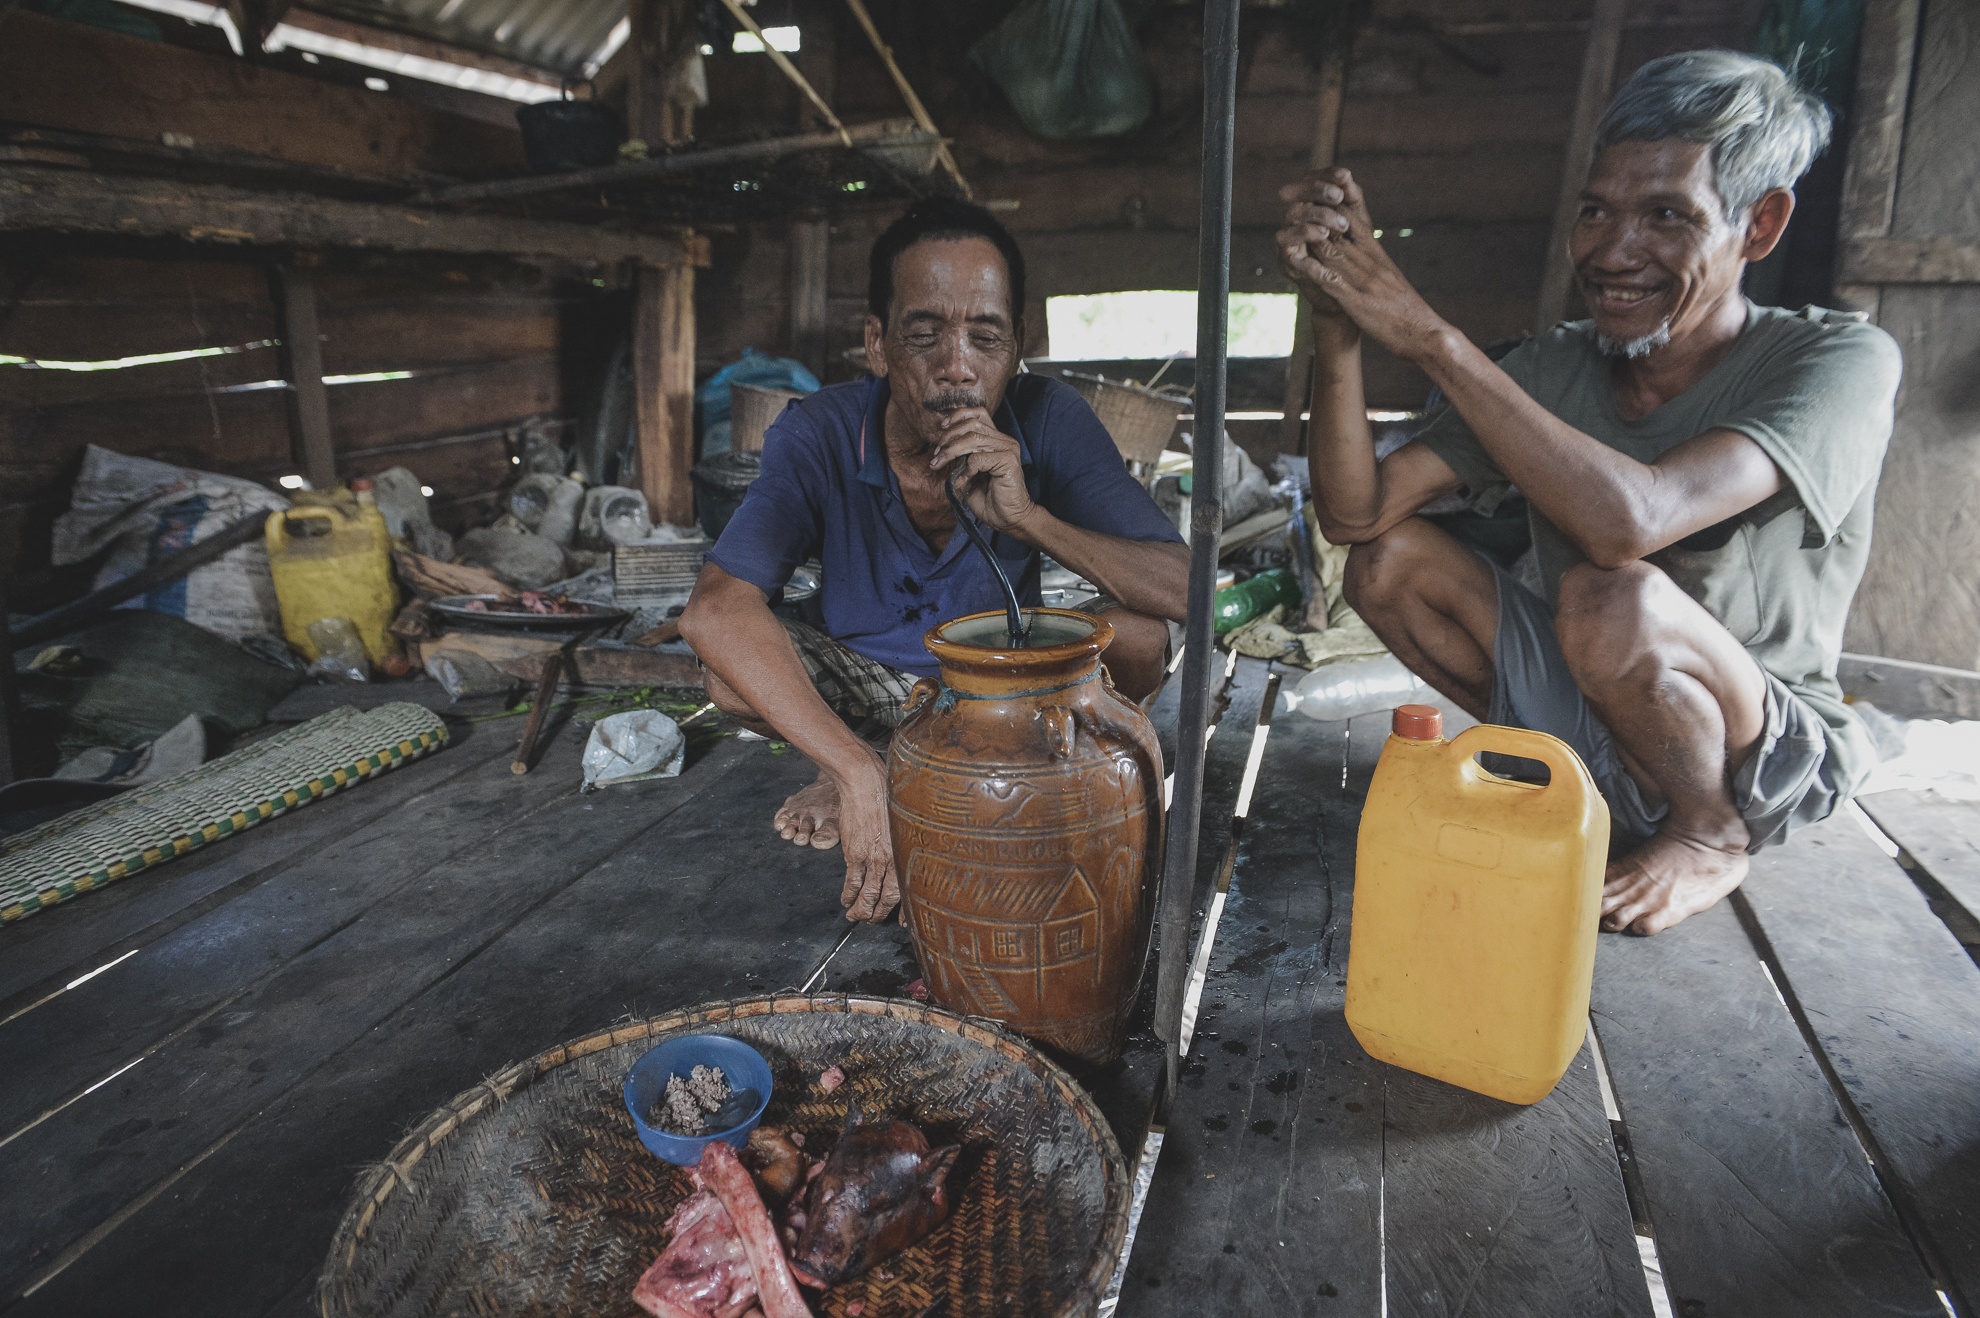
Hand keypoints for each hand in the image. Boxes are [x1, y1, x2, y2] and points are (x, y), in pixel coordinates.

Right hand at [835, 754, 900, 922]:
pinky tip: (846, 900)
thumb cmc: (888, 796)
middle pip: (886, 898)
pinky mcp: (854, 853)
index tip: (901, 921)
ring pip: (867, 894)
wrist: (866, 784)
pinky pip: (852, 881)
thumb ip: (905, 842)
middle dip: (878, 914)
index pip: (908, 889)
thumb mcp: (905, 822)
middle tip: (872, 921)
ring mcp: (872, 858)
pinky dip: (848, 894)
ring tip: (856, 917)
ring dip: (861, 910)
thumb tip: (905, 855)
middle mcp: (892, 859)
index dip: (904, 910)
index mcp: (907, 852)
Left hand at [929, 408, 1033, 534]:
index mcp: (997, 439)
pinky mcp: (1008, 461)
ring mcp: (1008, 449)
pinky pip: (978, 458)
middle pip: (972, 424)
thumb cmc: (989, 499)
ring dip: (951, 451)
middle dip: (948, 437)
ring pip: (972, 438)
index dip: (957, 416)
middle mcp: (1004, 440)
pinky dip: (965, 469)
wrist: (1008, 519)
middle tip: (937, 455)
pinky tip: (963, 481)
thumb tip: (941, 448)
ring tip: (940, 464)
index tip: (942, 428)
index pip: (978, 413)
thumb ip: (959, 458)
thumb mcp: (967, 474)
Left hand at [1275, 168, 1448, 360]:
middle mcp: (1369, 261)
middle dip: (1315, 214)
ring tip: (1287, 225)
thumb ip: (1374, 264)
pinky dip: (1313, 270)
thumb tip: (1362, 253)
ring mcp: (1362, 280)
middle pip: (1339, 230)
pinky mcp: (1356, 300)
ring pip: (1332, 251)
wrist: (1424, 332)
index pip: (1354, 220)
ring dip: (1308, 237)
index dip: (1333, 205)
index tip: (1315, 193)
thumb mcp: (1390, 278)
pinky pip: (1331, 281)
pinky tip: (1296, 261)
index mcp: (1377, 254)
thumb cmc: (1407, 309)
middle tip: (1293, 200)